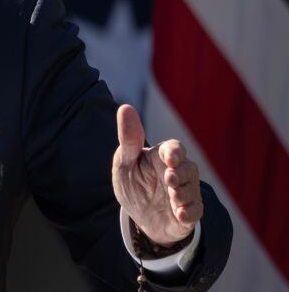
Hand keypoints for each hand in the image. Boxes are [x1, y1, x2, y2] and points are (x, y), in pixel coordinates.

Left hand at [112, 104, 201, 245]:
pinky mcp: (187, 213)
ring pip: (192, 190)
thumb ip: (128, 138)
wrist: (138, 214)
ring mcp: (184, 193)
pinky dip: (190, 212)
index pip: (174, 149)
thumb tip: (125, 107)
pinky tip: (181, 214)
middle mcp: (178, 173)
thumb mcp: (125, 160)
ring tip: (174, 196)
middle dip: (181, 173)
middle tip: (170, 178)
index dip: (174, 152)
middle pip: (188, 168)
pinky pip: (195, 212)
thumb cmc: (133, 180)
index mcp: (162, 156)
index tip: (170, 158)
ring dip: (184, 193)